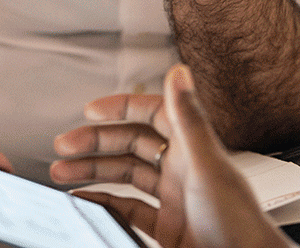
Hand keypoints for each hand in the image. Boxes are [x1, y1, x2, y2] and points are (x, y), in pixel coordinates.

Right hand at [53, 65, 291, 247]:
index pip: (153, 114)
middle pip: (132, 145)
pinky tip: (85, 201)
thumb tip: (179, 71)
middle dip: (96, 143)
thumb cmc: (238, 224)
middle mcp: (183, 170)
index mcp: (193, 149)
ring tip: (61, 173)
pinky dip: (104, 204)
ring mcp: (175, 199)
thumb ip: (189, 119)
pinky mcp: (169, 228)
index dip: (122, 108)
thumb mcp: (207, 167)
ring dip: (94, 173)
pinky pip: (129, 210)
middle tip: (64, 145)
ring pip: (126, 177)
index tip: (90, 109)